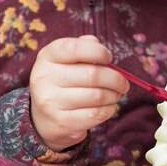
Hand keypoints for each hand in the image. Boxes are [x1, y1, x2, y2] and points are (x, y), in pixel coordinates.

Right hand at [29, 35, 128, 151]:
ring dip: (113, 95)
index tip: (108, 58)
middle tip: (123, 83)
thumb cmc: (61, 84)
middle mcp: (45, 79)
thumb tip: (96, 43)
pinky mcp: (63, 123)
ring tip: (116, 94)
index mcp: (46, 58)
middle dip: (115, 79)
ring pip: (97, 96)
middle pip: (92, 75)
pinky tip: (109, 107)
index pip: (73, 48)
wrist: (43, 120)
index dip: (97, 51)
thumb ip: (80, 48)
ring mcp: (52, 103)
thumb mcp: (64, 61)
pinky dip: (109, 110)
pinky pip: (96, 114)